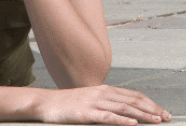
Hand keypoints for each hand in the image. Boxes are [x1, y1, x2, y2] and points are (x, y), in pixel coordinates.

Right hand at [36, 85, 171, 124]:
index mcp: (104, 90)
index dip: (149, 103)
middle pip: (131, 100)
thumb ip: (106, 104)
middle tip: (167, 117)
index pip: (132, 95)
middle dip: (151, 109)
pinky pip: (107, 117)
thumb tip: (126, 113)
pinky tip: (133, 124)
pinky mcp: (86, 113)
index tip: (162, 112)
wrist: (46, 103)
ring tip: (156, 121)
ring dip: (142, 115)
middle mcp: (101, 93)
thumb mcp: (90, 101)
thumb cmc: (68, 104)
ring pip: (123, 108)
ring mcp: (93, 102)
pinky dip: (122, 120)